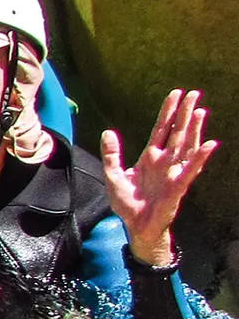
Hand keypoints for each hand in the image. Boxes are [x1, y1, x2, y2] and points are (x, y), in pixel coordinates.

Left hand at [102, 88, 217, 266]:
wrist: (136, 225)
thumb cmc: (128, 203)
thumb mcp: (113, 176)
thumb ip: (111, 154)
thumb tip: (108, 132)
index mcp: (150, 157)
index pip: (161, 129)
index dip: (168, 112)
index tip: (176, 94)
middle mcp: (164, 161)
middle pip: (177, 132)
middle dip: (185, 113)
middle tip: (194, 93)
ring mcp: (173, 172)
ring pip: (186, 145)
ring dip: (194, 129)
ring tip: (201, 111)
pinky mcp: (178, 185)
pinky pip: (191, 169)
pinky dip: (201, 156)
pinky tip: (210, 144)